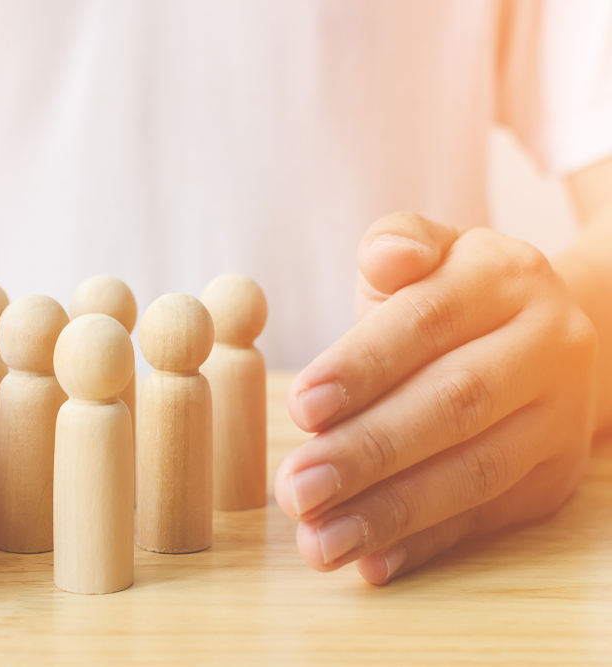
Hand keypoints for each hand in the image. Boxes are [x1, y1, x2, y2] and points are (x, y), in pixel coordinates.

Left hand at [275, 212, 597, 583]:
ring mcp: (559, 419)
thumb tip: (385, 259)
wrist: (549, 336)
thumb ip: (396, 246)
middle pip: (453, 405)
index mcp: (504, 278)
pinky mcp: (552, 480)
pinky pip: (487, 519)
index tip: (301, 409)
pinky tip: (371, 563)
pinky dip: (425, 545)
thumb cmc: (454, 294)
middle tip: (297, 490)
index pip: (427, 322)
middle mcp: (547, 346)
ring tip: (320, 541)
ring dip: (390, 514)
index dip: (363, 368)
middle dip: (368, 452)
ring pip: (474, 473)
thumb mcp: (428, 252)